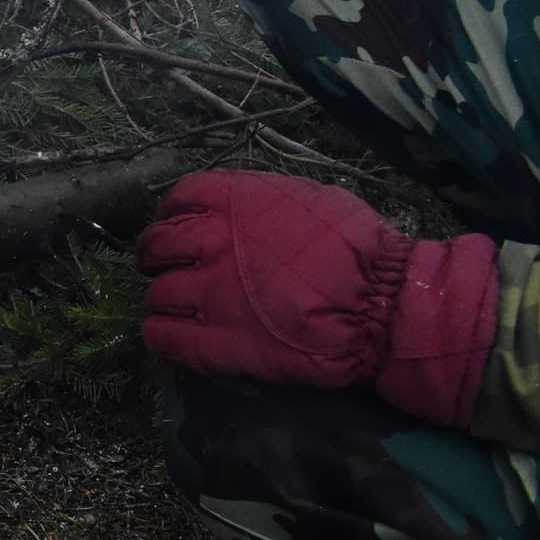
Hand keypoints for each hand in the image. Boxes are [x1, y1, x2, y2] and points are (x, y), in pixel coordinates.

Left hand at [135, 170, 499, 425]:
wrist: (384, 307)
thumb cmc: (361, 250)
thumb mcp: (315, 201)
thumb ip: (268, 202)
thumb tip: (244, 209)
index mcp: (238, 203)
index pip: (182, 197)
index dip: (173, 213)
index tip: (177, 225)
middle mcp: (213, 244)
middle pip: (159, 244)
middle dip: (156, 255)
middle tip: (163, 266)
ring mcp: (210, 294)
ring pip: (158, 294)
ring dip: (161, 298)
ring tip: (174, 305)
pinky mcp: (215, 342)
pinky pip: (164, 337)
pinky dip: (161, 335)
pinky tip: (170, 335)